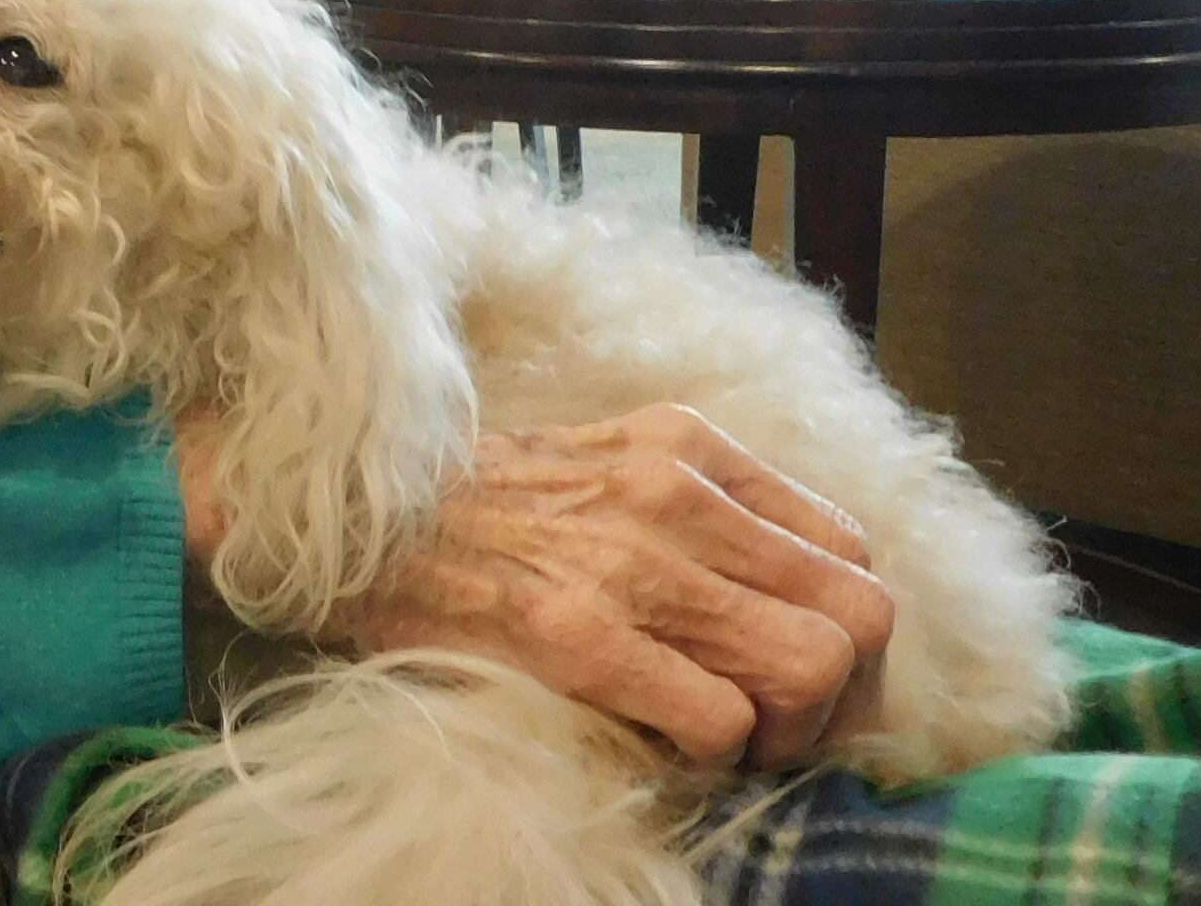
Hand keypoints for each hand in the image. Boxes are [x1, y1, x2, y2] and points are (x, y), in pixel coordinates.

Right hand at [182, 403, 894, 770]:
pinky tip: (666, 745)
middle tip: (779, 727)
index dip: (845, 631)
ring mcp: (627, 562)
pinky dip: (714, 752)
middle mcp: (674, 492)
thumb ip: (697, 508)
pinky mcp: (573, 632)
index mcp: (686, 447)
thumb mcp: (600, 466)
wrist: (340, 521)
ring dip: (787, 729)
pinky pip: (719, 718)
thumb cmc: (473, 514)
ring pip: (813, 665)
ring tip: (728, 739)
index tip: (798, 676)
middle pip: (860, 612)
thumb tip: (794, 598)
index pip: (850, 552)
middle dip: (842, 694)